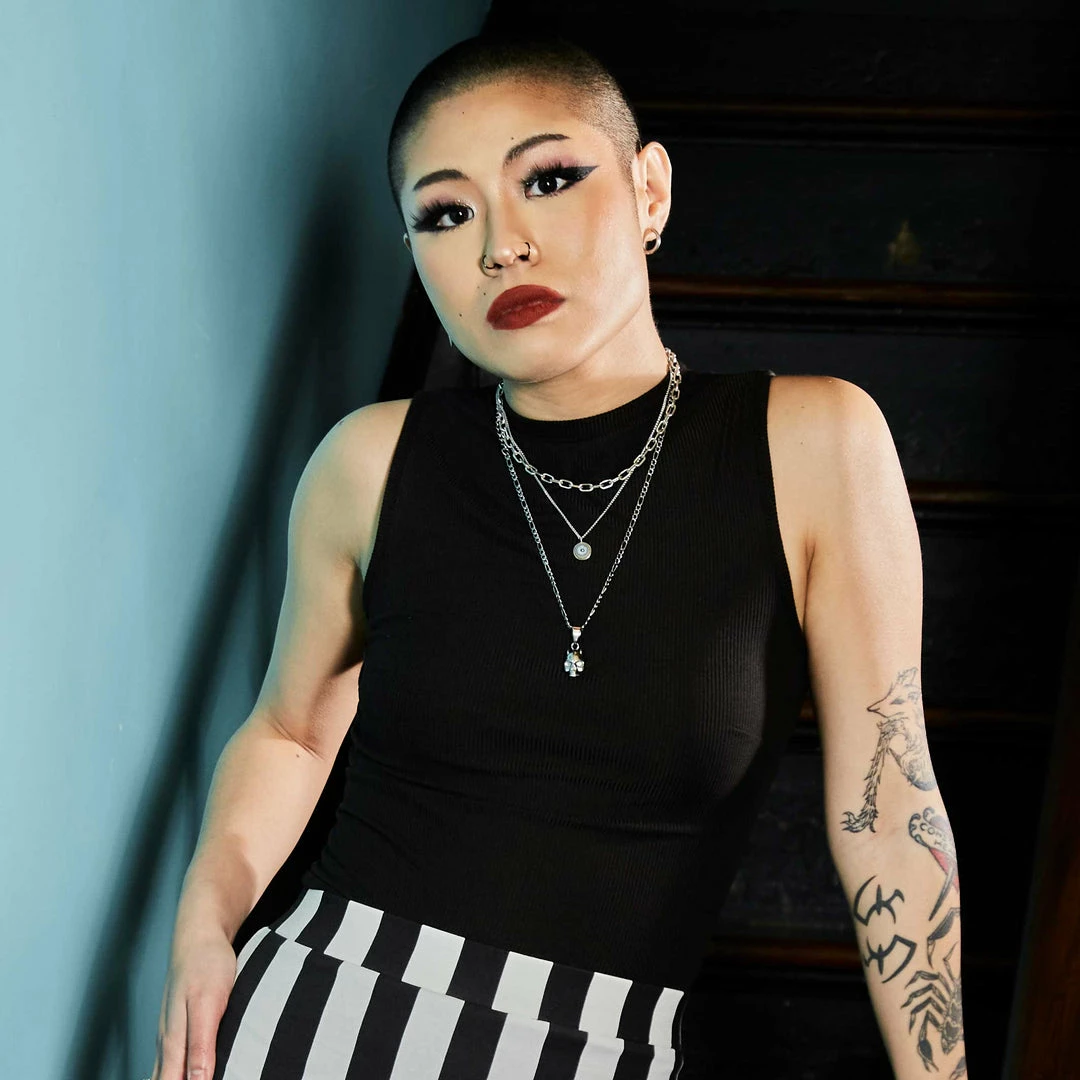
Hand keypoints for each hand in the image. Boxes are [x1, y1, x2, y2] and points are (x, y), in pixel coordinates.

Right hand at [150, 926, 236, 1079]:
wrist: (201, 932)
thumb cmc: (206, 963)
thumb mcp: (208, 1004)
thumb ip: (200, 1046)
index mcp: (173, 1041)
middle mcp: (168, 1040)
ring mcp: (172, 1031)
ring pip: (165, 1072)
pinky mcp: (182, 1023)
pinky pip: (173, 1059)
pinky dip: (177, 1072)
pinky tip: (185, 1073)